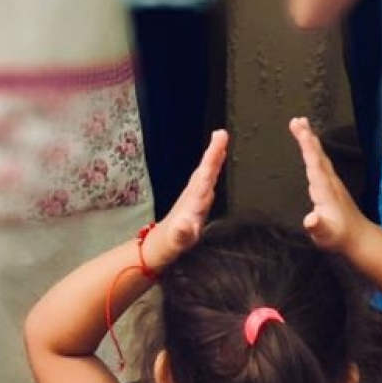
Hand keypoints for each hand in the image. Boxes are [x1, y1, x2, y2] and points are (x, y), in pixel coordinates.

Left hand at [148, 129, 227, 267]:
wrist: (159, 248)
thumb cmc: (170, 244)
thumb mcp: (177, 241)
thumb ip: (182, 232)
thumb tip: (186, 224)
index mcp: (193, 201)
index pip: (205, 174)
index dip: (213, 156)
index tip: (220, 138)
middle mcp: (193, 196)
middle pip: (206, 170)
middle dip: (214, 152)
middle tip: (222, 133)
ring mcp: (194, 199)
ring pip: (206, 174)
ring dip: (213, 159)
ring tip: (222, 144)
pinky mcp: (195, 204)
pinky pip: (207, 183)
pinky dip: (212, 171)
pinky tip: (216, 167)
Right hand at [290, 117, 367, 253]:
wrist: (359, 239)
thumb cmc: (339, 236)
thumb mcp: (325, 234)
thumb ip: (317, 226)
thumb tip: (309, 219)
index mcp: (324, 189)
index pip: (314, 162)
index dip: (306, 145)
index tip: (298, 128)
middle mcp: (329, 182)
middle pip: (317, 154)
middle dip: (307, 136)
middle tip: (297, 120)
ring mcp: (332, 183)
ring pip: (320, 156)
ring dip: (311, 141)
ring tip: (302, 127)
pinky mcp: (332, 187)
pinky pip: (320, 162)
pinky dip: (314, 151)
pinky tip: (311, 150)